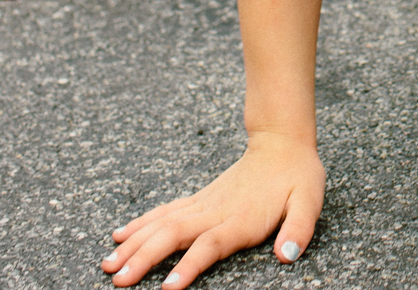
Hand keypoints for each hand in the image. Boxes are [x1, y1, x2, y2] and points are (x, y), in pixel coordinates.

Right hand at [103, 134, 323, 286]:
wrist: (282, 142)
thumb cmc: (298, 175)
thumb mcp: (309, 200)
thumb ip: (299, 228)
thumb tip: (287, 256)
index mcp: (241, 218)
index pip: (210, 244)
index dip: (190, 265)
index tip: (167, 288)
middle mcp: (216, 211)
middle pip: (175, 235)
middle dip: (145, 258)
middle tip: (119, 280)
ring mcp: (204, 203)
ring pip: (163, 223)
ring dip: (135, 243)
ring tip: (108, 263)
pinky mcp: (199, 199)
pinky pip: (166, 212)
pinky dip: (142, 223)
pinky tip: (121, 235)